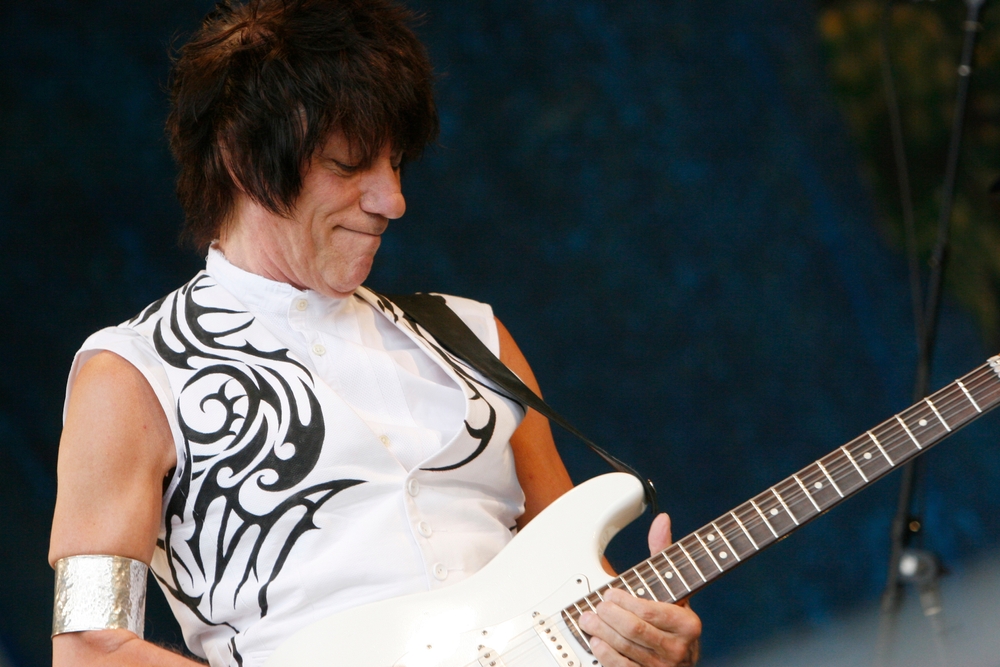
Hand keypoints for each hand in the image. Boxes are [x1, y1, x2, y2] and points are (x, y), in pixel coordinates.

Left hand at [578, 514, 701, 665]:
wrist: (680, 657)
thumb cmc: (671, 614)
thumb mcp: (673, 585)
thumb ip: (664, 552)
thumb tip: (662, 519)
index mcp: (688, 624)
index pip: (648, 612)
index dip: (623, 601)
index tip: (609, 593)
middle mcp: (678, 649)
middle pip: (632, 630)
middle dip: (608, 616)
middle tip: (595, 605)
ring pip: (624, 648)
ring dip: (600, 632)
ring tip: (587, 618)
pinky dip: (604, 653)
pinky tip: (595, 640)